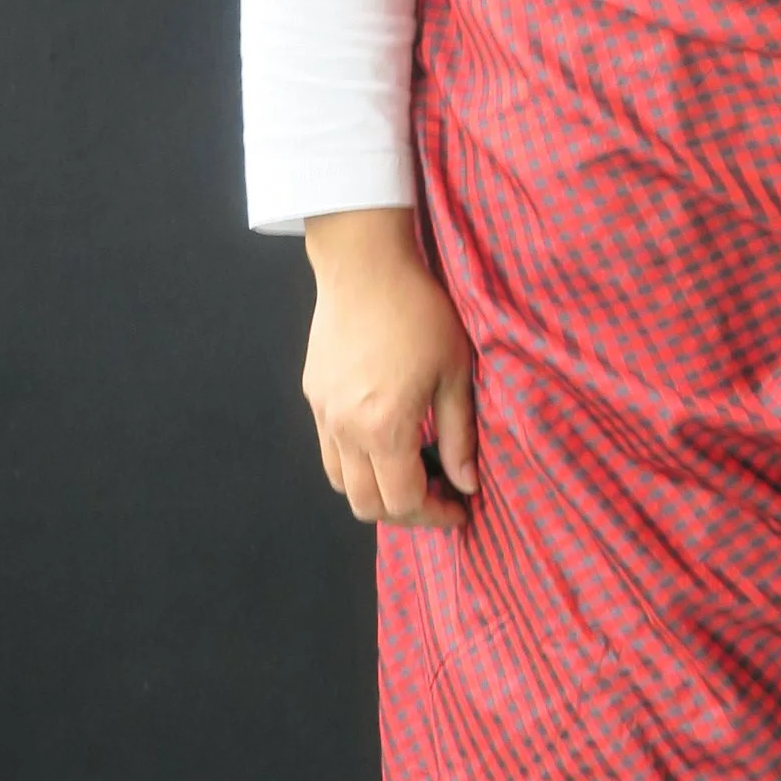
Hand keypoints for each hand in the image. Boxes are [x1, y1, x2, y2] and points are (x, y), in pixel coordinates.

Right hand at [300, 209, 478, 530]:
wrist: (365, 265)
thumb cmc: (419, 311)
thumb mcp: (456, 372)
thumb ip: (460, 435)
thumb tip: (467, 483)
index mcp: (384, 427)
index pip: (403, 502)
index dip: (435, 515)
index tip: (460, 507)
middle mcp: (345, 430)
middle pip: (367, 505)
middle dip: (406, 512)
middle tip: (439, 493)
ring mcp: (323, 414)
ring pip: (341, 483)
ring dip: (376, 491)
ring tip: (411, 469)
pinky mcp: (313, 396)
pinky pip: (329, 451)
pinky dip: (356, 463)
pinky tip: (385, 439)